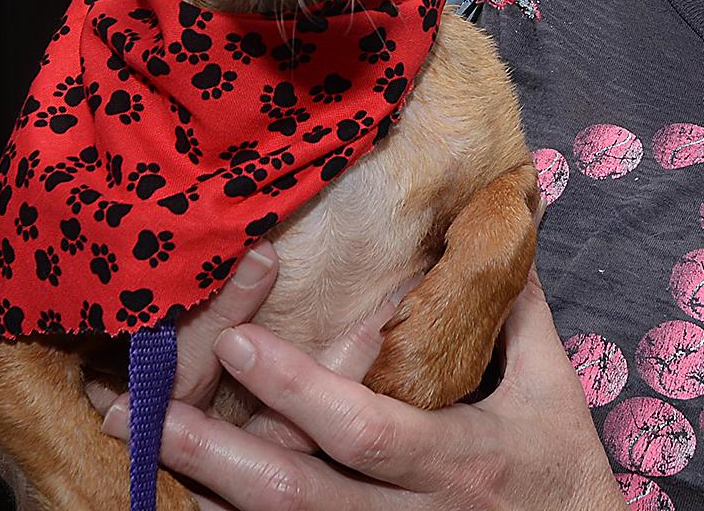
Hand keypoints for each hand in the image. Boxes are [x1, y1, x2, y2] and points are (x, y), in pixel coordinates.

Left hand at [110, 269, 624, 509]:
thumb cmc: (562, 469)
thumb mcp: (552, 385)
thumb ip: (515, 307)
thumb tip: (497, 220)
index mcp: (458, 459)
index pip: (365, 430)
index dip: (297, 392)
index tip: (236, 345)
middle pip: (297, 496)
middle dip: (213, 454)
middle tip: (141, 408)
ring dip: (206, 486)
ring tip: (140, 439)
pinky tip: (185, 490)